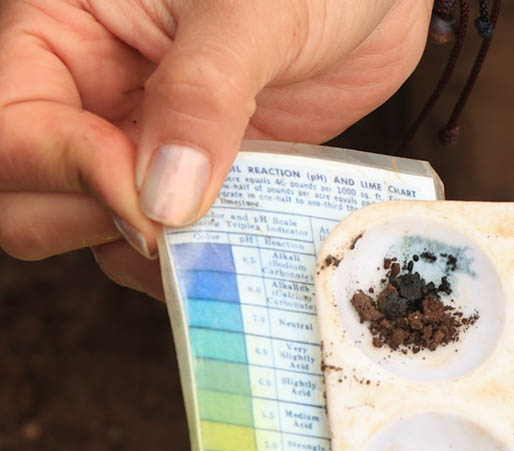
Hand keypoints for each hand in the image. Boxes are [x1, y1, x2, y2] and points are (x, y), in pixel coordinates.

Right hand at [0, 0, 431, 297]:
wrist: (378, 0)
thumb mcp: (252, 13)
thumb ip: (203, 96)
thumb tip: (163, 200)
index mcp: (63, 29)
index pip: (12, 127)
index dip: (70, 172)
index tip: (158, 200)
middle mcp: (88, 93)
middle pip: (27, 195)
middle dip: (93, 223)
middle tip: (183, 228)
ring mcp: (141, 144)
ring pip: (93, 231)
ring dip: (152, 256)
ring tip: (224, 247)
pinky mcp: (199, 182)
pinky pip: (172, 242)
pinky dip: (201, 261)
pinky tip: (244, 256)